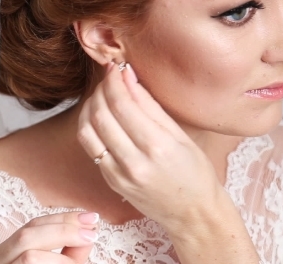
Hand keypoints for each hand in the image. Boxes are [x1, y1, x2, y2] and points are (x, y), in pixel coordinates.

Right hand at [0, 211, 97, 262]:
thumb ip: (71, 253)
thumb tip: (89, 231)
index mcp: (8, 249)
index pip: (34, 224)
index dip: (63, 218)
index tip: (92, 218)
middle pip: (28, 233)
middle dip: (63, 230)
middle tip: (91, 232)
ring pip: (29, 255)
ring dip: (60, 253)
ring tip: (83, 250)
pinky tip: (70, 263)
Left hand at [77, 62, 227, 233]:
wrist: (192, 214)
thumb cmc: (195, 173)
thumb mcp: (181, 136)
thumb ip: (150, 106)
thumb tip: (128, 77)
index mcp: (157, 147)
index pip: (122, 104)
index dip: (113, 81)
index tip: (114, 67)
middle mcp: (133, 162)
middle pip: (100, 115)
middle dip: (100, 89)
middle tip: (108, 77)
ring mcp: (118, 174)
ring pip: (87, 130)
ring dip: (89, 106)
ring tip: (102, 94)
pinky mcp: (109, 181)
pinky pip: (89, 147)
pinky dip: (89, 125)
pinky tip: (99, 115)